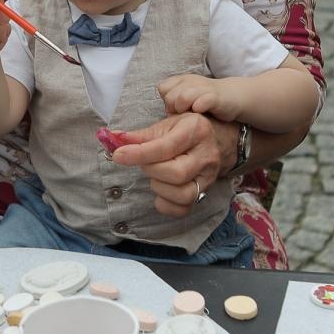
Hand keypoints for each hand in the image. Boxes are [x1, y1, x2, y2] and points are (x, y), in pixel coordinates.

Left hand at [111, 112, 236, 217]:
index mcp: (196, 130)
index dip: (139, 153)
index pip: (166, 147)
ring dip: (160, 187)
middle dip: (152, 170)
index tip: (118, 155)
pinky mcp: (205, 192)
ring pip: (183, 194)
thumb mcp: (168, 124)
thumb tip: (114, 140)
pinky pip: (184, 209)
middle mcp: (206, 155)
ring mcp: (208, 176)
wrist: (220, 139)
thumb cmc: (188, 129)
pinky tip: (160, 192)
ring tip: (155, 175)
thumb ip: (141, 135)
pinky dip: (166, 204)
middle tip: (145, 163)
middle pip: (176, 173)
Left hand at [158, 73, 238, 121]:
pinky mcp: (216, 97)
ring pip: (183, 97)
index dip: (167, 101)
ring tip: (192, 114)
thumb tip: (167, 113)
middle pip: (170, 96)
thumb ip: (175, 101)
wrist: (235, 96)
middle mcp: (191, 82)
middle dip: (174, 109)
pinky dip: (199, 107)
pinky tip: (201, 111)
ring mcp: (204, 88)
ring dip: (184, 109)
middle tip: (185, 114)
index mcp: (183, 80)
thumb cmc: (208, 100)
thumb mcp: (189, 96)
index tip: (176, 109)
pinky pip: (202, 101)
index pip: (163, 88)